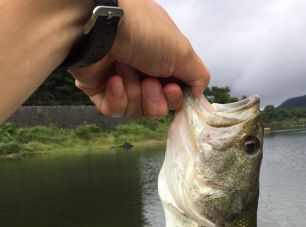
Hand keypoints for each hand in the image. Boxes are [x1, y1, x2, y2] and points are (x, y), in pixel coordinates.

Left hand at [70, 0, 209, 118]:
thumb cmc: (144, 31)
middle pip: (156, 108)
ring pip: (136, 111)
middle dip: (154, 98)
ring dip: (134, 92)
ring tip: (126, 69)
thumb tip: (199, 94)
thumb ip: (198, 75)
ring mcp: (120, 82)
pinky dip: (117, 98)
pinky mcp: (99, 91)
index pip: (174, 95)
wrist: (101, 28)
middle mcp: (143, 72)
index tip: (171, 88)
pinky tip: (114, 80)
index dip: (174, 99)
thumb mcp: (182, 51)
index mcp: (163, 61)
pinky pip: (114, 110)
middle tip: (149, 81)